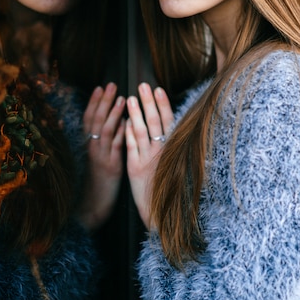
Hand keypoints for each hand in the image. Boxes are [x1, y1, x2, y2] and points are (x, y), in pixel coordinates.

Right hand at [78, 82, 124, 229]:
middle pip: (96, 120)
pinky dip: (121, 132)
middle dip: (103, 101)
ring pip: (104, 131)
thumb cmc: (96, 183)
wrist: (91, 206)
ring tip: (121, 97)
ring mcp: (100, 157)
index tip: (100, 87)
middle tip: (111, 84)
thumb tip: (110, 127)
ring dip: (113, 113)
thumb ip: (101, 144)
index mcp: (88, 146)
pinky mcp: (111, 166)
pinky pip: (115, 146)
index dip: (94, 102)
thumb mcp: (97, 161)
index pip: (89, 119)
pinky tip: (128, 122)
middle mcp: (92, 149)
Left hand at [126, 83, 173, 227]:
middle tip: (143, 85)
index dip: (163, 105)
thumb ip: (171, 146)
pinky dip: (128, 133)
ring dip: (136, 113)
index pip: (168, 122)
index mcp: (173, 150)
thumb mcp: (174, 165)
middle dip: (149, 102)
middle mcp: (162, 153)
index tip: (158, 89)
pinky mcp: (135, 169)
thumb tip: (168, 127)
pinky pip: (131, 148)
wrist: (162, 214)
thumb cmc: (169, 188)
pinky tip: (124, 121)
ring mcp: (148, 160)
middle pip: (155, 122)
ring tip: (129, 97)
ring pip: (142, 132)